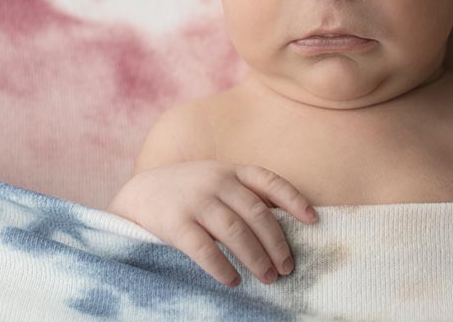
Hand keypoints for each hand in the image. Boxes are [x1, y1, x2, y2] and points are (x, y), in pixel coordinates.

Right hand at [107, 160, 317, 287]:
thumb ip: (245, 194)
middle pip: (257, 214)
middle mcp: (217, 182)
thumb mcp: (218, 180)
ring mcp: (196, 201)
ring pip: (236, 232)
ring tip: (268, 277)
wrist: (139, 194)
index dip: (294, 200)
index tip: (313, 221)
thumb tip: (286, 222)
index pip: (270, 181)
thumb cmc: (190, 191)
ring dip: (256, 258)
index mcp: (232, 170)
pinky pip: (205, 250)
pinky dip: (222, 267)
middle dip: (276, 243)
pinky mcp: (176, 223)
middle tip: (287, 268)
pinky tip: (233, 281)